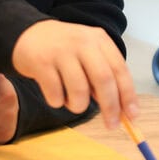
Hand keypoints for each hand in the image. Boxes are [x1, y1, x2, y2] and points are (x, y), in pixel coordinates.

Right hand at [11, 20, 137, 129]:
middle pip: (104, 80)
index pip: (120, 69)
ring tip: (72, 101)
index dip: (128, 95)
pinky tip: (54, 92)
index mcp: (99, 40)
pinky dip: (58, 102)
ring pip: (79, 92)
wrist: (26, 34)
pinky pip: (56, 95)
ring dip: (78, 106)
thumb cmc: (64, 50)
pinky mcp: (41, 63)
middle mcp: (82, 42)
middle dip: (111, 107)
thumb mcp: (88, 53)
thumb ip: (103, 75)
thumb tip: (122, 110)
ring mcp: (61, 52)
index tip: (132, 116)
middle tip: (112, 125)